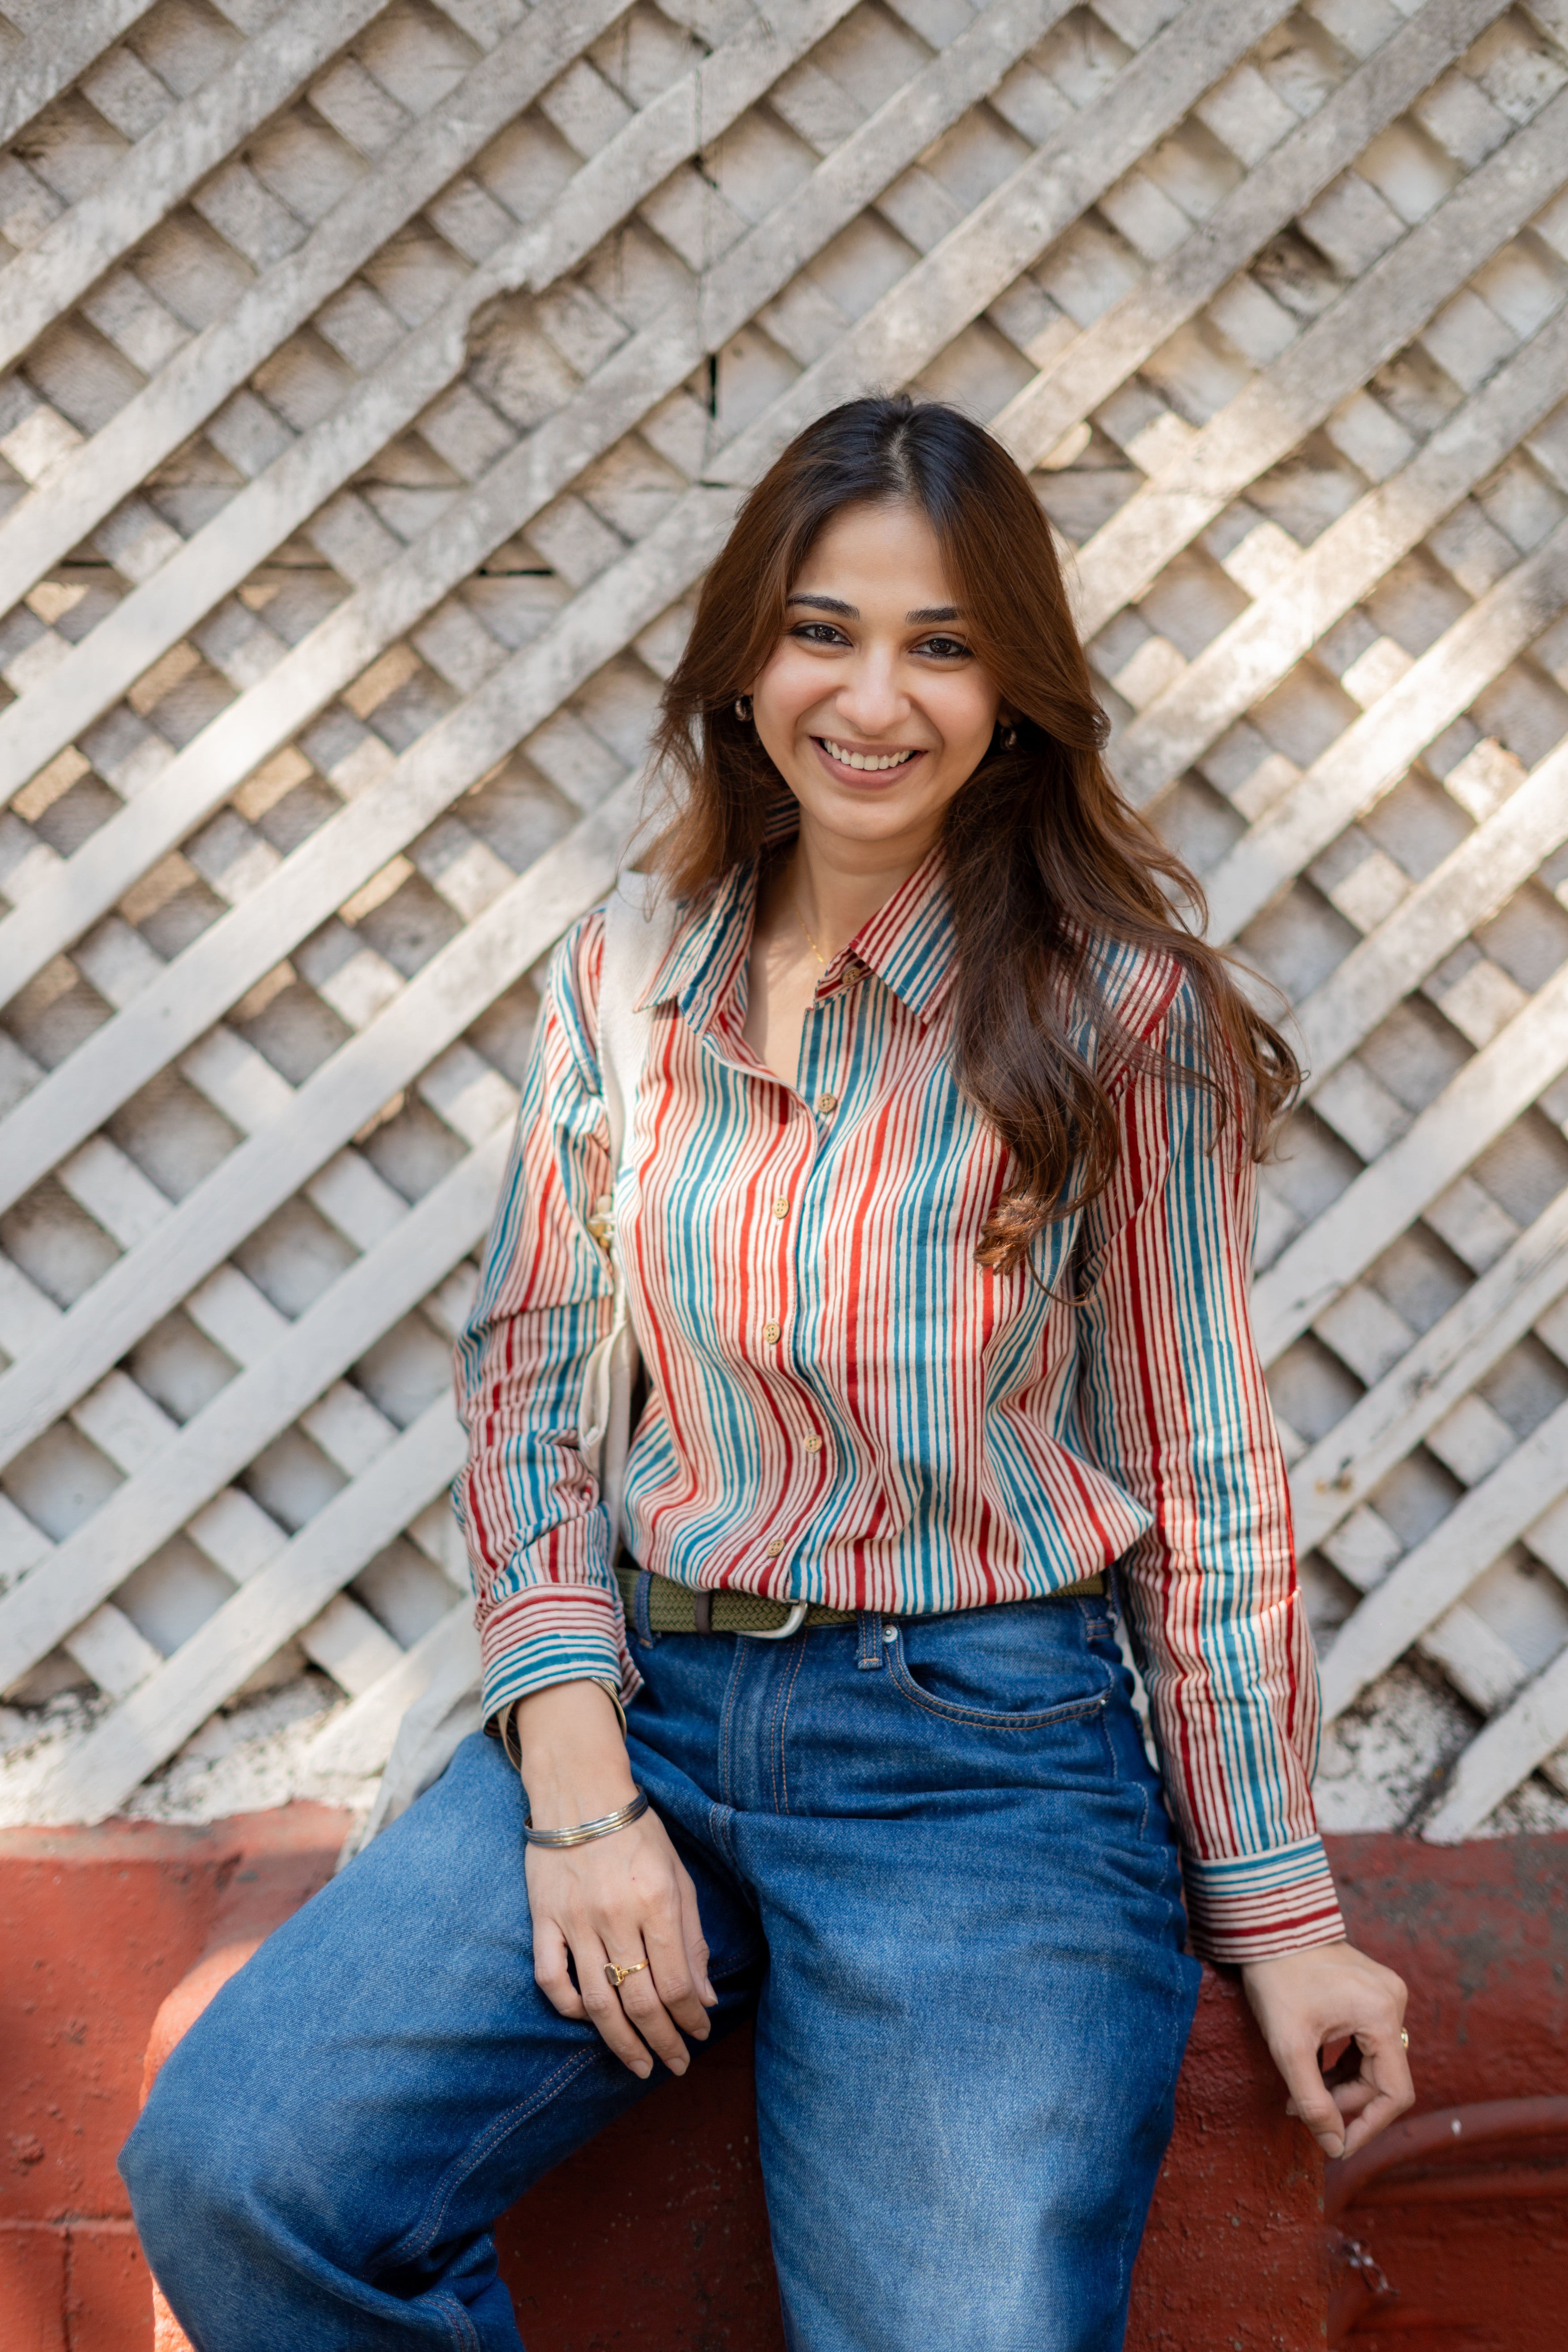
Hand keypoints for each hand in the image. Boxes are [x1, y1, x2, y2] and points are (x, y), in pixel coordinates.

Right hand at [513, 1681, 715, 2079]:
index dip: (690, 2018)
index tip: (698, 2036)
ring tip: (638, 2065)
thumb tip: (705, 1997)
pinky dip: (570, 2008)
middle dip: (662, 2042)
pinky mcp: (544, 1920)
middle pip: (641, 2001)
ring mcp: (575, 1921)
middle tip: (674, 2065)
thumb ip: (693, 1937)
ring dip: (622, 2042)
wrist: (580, 1793)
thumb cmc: (637, 1834)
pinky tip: (590, 2021)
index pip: (677, 1982)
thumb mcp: (678, 1876)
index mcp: (657, 1901)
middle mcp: (617, 1916)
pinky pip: (552, 1979)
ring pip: (598, 2002)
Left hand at [1241, 1939, 1412, 2160]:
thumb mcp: (1288, 2045)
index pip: (1394, 2094)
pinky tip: (1313, 2064)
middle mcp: (1394, 2002)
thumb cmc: (1276, 1978)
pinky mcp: (1371, 1990)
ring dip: (1340, 2082)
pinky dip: (1342, 2060)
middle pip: (1381, 2079)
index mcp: (1382, 2015)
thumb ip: (1312, 2100)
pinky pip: (1366, 2041)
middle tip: (1299, 2108)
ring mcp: (1385, 1993)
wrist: (1267, 1925)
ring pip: (1373, 2062)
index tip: (1338, 2147)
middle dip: (1342, 2101)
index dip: (1368, 2126)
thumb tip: (1334, 2147)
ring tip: (1300, 2090)